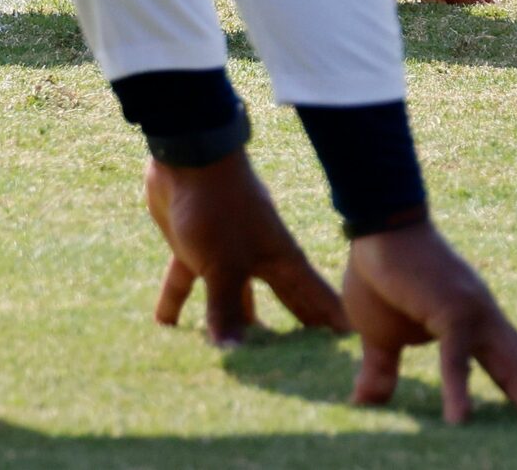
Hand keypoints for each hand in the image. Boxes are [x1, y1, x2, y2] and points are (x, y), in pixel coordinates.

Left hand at [144, 152, 347, 346]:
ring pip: (232, 297)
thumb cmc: (219, 208)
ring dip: (231, 321)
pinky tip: (165, 325)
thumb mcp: (224, 264)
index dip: (331, 320)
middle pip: (278, 301)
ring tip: (234, 355)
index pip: (313, 298)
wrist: (189, 159)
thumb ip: (226, 307)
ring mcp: (225, 253)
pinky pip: (186, 282)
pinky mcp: (194, 248)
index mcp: (279, 260)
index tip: (351, 343)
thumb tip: (232, 353)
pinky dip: (176, 301)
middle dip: (287, 328)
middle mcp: (258, 259)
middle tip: (298, 359)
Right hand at [345, 223, 516, 423]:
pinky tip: (460, 420)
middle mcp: (489, 323)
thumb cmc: (383, 278)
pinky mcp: (449, 312)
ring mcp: (474, 316)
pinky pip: (455, 358)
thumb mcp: (383, 338)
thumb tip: (365, 401)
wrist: (378, 227)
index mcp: (480, 329)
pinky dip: (458, 389)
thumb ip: (384, 371)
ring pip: (511, 368)